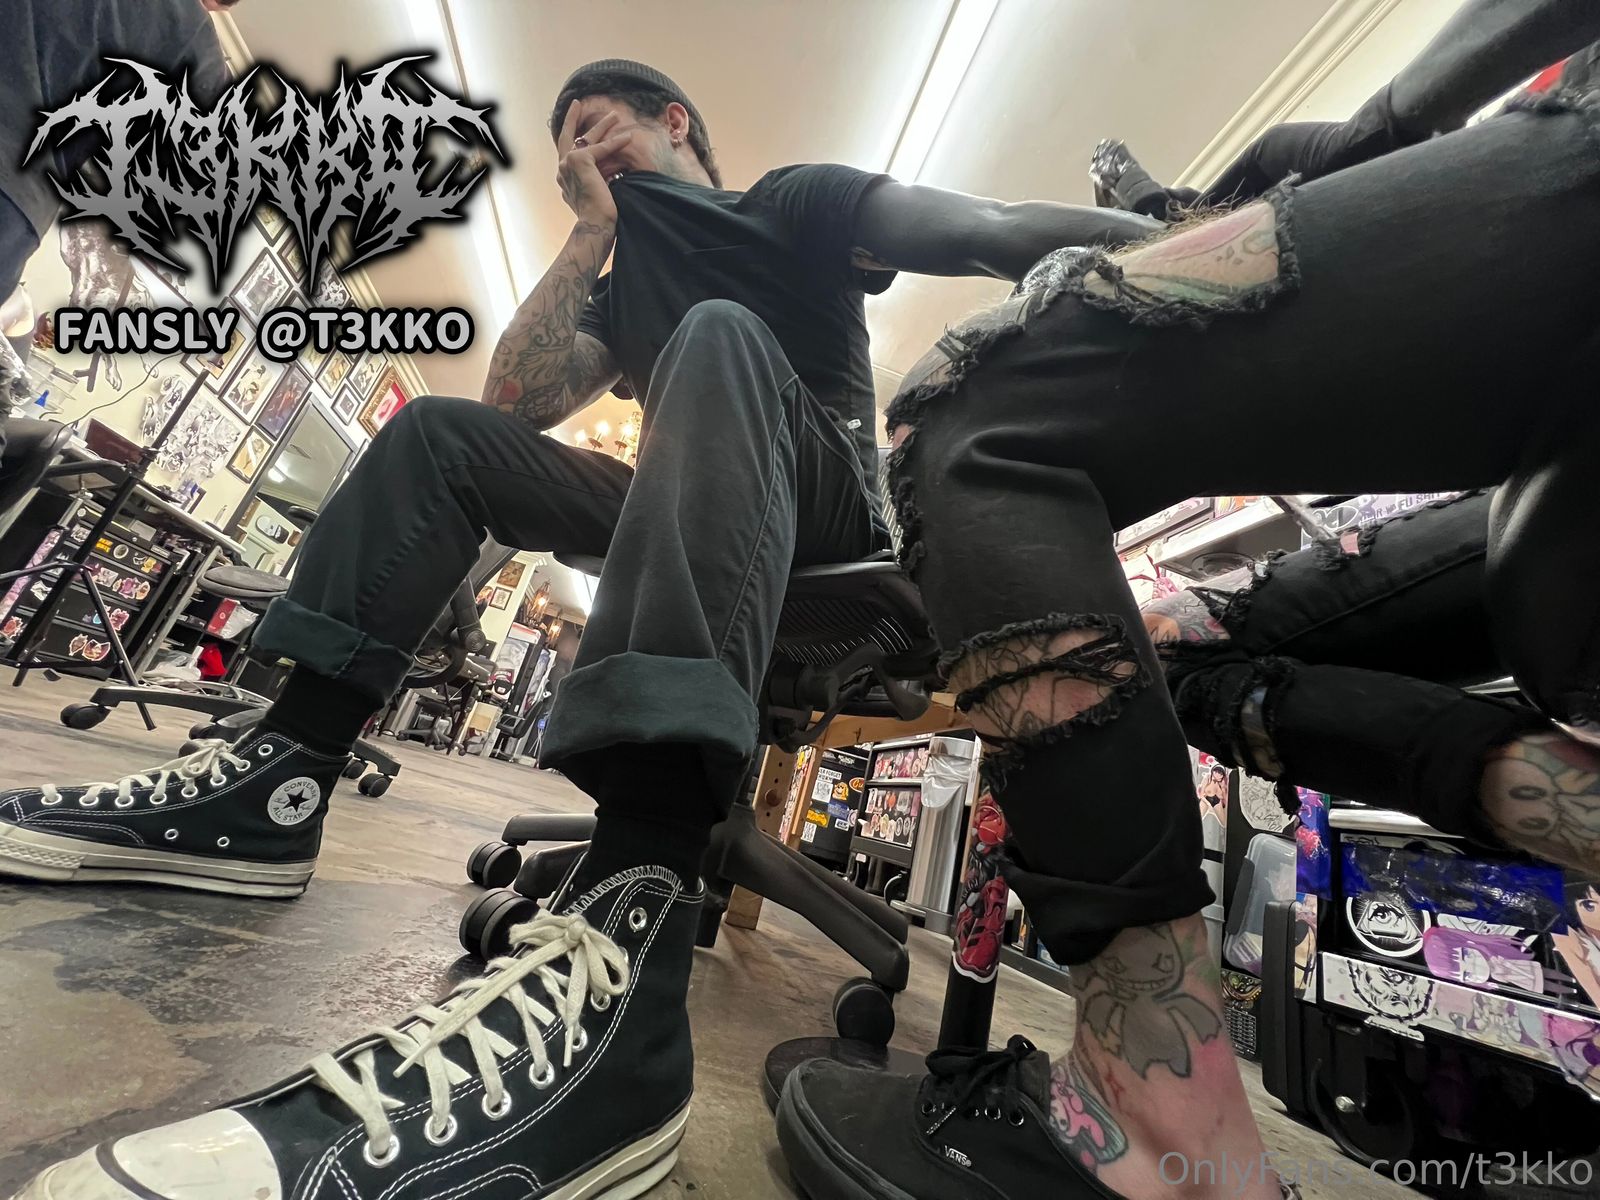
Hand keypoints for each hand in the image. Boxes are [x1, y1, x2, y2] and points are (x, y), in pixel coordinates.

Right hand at [555, 102, 632, 231]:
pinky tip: (628, 137)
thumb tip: (606, 176)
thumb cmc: (598, 217)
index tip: (573, 123)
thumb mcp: (594, 195)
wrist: (595, 226)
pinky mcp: (580, 161)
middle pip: (568, 137)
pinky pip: (601, 148)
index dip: (571, 136)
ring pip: (587, 139)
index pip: (566, 151)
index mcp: (564, 177)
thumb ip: (593, 181)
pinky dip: (615, 142)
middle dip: (572, 118)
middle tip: (577, 104)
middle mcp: (562, 169)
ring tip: (615, 115)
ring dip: (602, 125)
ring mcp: (568, 164)